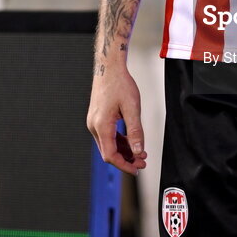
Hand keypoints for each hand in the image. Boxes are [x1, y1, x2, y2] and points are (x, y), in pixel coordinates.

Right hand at [87, 60, 147, 175]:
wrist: (108, 67)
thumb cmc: (120, 84)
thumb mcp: (132, 107)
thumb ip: (135, 131)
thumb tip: (138, 151)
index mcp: (101, 125)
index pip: (110, 155)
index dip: (124, 165)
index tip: (137, 169)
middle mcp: (94, 126)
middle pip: (108, 152)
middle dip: (126, 159)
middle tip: (142, 163)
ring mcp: (94, 122)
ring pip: (108, 144)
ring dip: (123, 151)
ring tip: (140, 154)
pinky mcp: (97, 118)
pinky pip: (108, 135)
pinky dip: (119, 141)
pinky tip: (131, 142)